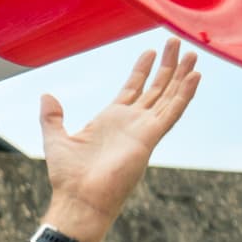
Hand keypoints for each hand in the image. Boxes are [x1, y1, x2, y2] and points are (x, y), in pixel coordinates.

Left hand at [39, 38, 201, 241]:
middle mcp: (131, 123)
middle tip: (177, 42)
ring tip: (192, 53)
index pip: (132, 89)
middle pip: (155, 88)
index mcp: (111, 120)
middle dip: (166, 66)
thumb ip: (52, 117)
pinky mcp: (150, 137)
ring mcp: (143, 129)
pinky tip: (195, 76)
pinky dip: (184, 94)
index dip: (142, 70)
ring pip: (168, 96)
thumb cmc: (68, 177)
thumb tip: (47, 95)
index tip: (150, 51)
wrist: (78, 199)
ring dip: (181, 75)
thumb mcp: (56, 139)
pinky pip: (171, 111)